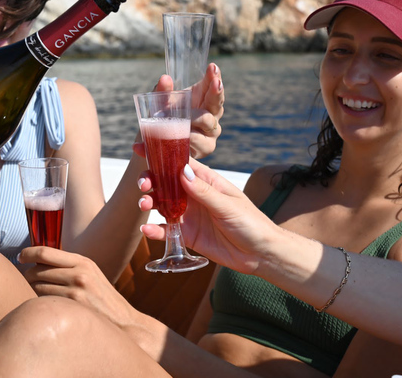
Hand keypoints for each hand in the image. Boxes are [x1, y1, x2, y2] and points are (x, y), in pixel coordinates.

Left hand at [20, 247, 140, 331]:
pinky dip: (39, 302)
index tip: (20, 257)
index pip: (46, 252)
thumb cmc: (102, 299)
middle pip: (37, 269)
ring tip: (36, 295)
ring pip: (37, 286)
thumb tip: (38, 261)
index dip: (28, 253)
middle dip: (27, 275)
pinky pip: (44, 301)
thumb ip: (69, 266)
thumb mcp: (91, 275)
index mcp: (83, 261)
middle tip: (26, 281)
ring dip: (32, 290)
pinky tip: (44, 307)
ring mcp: (76, 290)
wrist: (123, 321)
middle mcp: (79, 272)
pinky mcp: (73, 306)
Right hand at [138, 159, 274, 274]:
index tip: (141, 147)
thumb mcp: (228, 205)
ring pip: (162, 204)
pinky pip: (166, 230)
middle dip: (151, 180)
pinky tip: (146, 229)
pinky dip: (154, 229)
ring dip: (149, 201)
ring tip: (144, 204)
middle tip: (144, 185)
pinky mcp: (187, 235)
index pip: (179, 162)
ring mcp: (189, 215)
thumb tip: (182, 171)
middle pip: (165, 182)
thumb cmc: (251, 223)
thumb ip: (204, 191)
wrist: (260, 254)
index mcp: (206, 181)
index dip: (160, 154)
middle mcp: (194, 195)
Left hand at [144, 63, 223, 158]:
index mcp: (203, 98)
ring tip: (183, 115)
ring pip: (208, 122)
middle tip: (216, 83)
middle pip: (217, 102)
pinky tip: (182, 136)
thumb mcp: (160, 103)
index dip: (214, 76)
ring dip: (196, 117)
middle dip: (216, 92)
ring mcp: (210, 132)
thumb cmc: (164, 120)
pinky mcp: (206, 148)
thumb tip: (165, 79)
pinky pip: (200, 142)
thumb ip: (162, 91)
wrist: (156, 146)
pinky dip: (188, 139)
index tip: (212, 67)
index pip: (212, 84)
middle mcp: (211, 114)